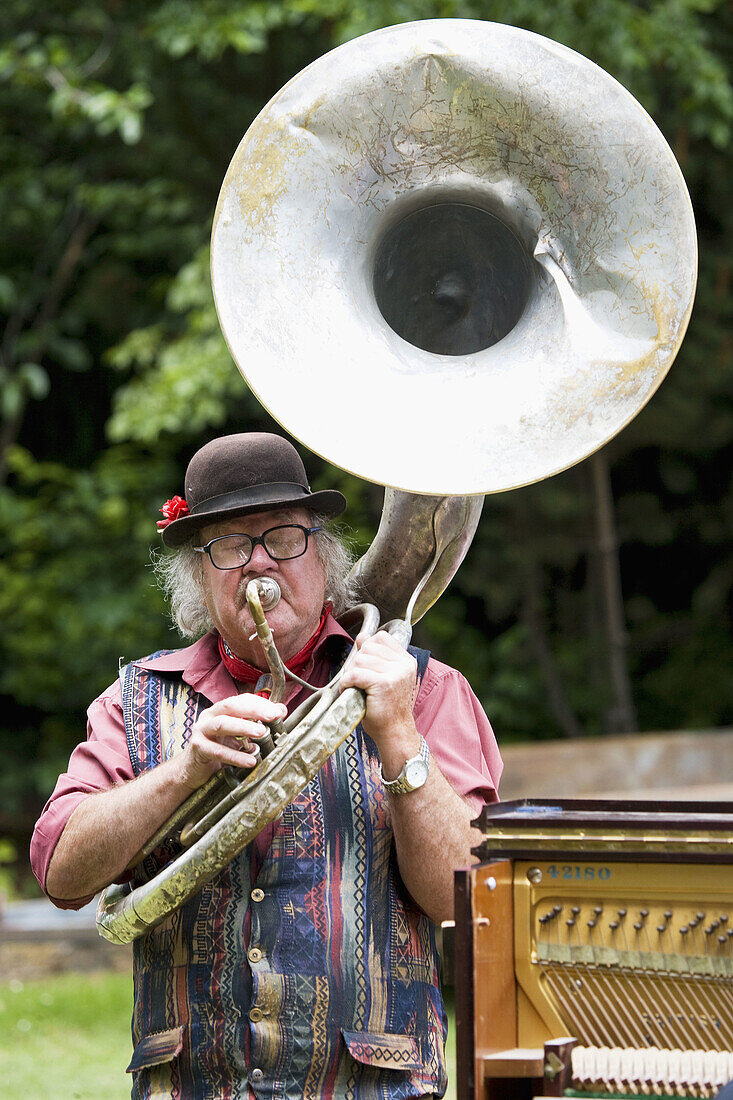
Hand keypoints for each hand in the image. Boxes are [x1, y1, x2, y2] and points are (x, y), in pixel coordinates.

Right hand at [176, 693, 286, 789]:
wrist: (192, 769)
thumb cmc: (216, 749)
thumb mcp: (237, 735)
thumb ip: (255, 723)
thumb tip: (280, 711)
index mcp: (220, 710)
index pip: (241, 699)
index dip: (260, 703)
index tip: (278, 711)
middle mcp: (209, 716)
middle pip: (231, 705)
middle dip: (254, 709)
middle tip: (273, 716)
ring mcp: (201, 731)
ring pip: (222, 724)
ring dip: (243, 726)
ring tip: (261, 732)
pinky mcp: (198, 748)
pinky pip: (217, 751)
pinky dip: (235, 756)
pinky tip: (250, 760)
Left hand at [338, 630, 417, 752]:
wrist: (394, 732)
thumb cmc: (387, 707)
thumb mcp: (384, 677)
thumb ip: (375, 655)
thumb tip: (362, 636)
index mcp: (406, 660)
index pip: (381, 638)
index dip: (367, 648)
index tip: (365, 666)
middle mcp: (404, 664)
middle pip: (368, 647)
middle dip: (356, 662)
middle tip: (357, 680)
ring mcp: (395, 673)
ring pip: (360, 659)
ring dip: (351, 673)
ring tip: (354, 686)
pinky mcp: (384, 684)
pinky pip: (355, 674)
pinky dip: (347, 682)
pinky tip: (349, 690)